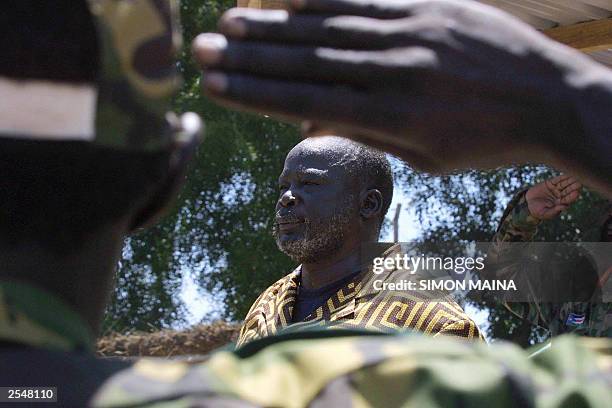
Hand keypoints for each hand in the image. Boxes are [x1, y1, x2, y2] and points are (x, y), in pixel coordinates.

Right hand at [192, 0, 604, 174]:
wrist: (553, 100)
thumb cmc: (486, 140)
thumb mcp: (426, 156)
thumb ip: (366, 135)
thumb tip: (311, 122)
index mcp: (393, 120)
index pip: (310, 104)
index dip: (258, 95)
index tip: (218, 88)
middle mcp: (396, 73)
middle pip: (309, 63)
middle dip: (250, 57)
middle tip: (202, 49)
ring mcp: (413, 35)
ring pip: (332, 29)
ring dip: (277, 25)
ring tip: (232, 21)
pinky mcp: (430, 8)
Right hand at [525, 175, 580, 220]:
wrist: (527, 203)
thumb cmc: (537, 211)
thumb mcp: (545, 213)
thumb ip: (554, 211)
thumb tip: (565, 207)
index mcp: (560, 204)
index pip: (568, 199)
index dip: (572, 196)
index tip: (576, 193)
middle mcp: (560, 196)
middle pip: (568, 190)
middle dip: (574, 186)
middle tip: (579, 182)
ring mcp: (556, 189)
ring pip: (564, 184)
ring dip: (570, 180)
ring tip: (576, 175)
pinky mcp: (550, 183)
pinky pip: (557, 179)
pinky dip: (563, 177)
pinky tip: (568, 173)